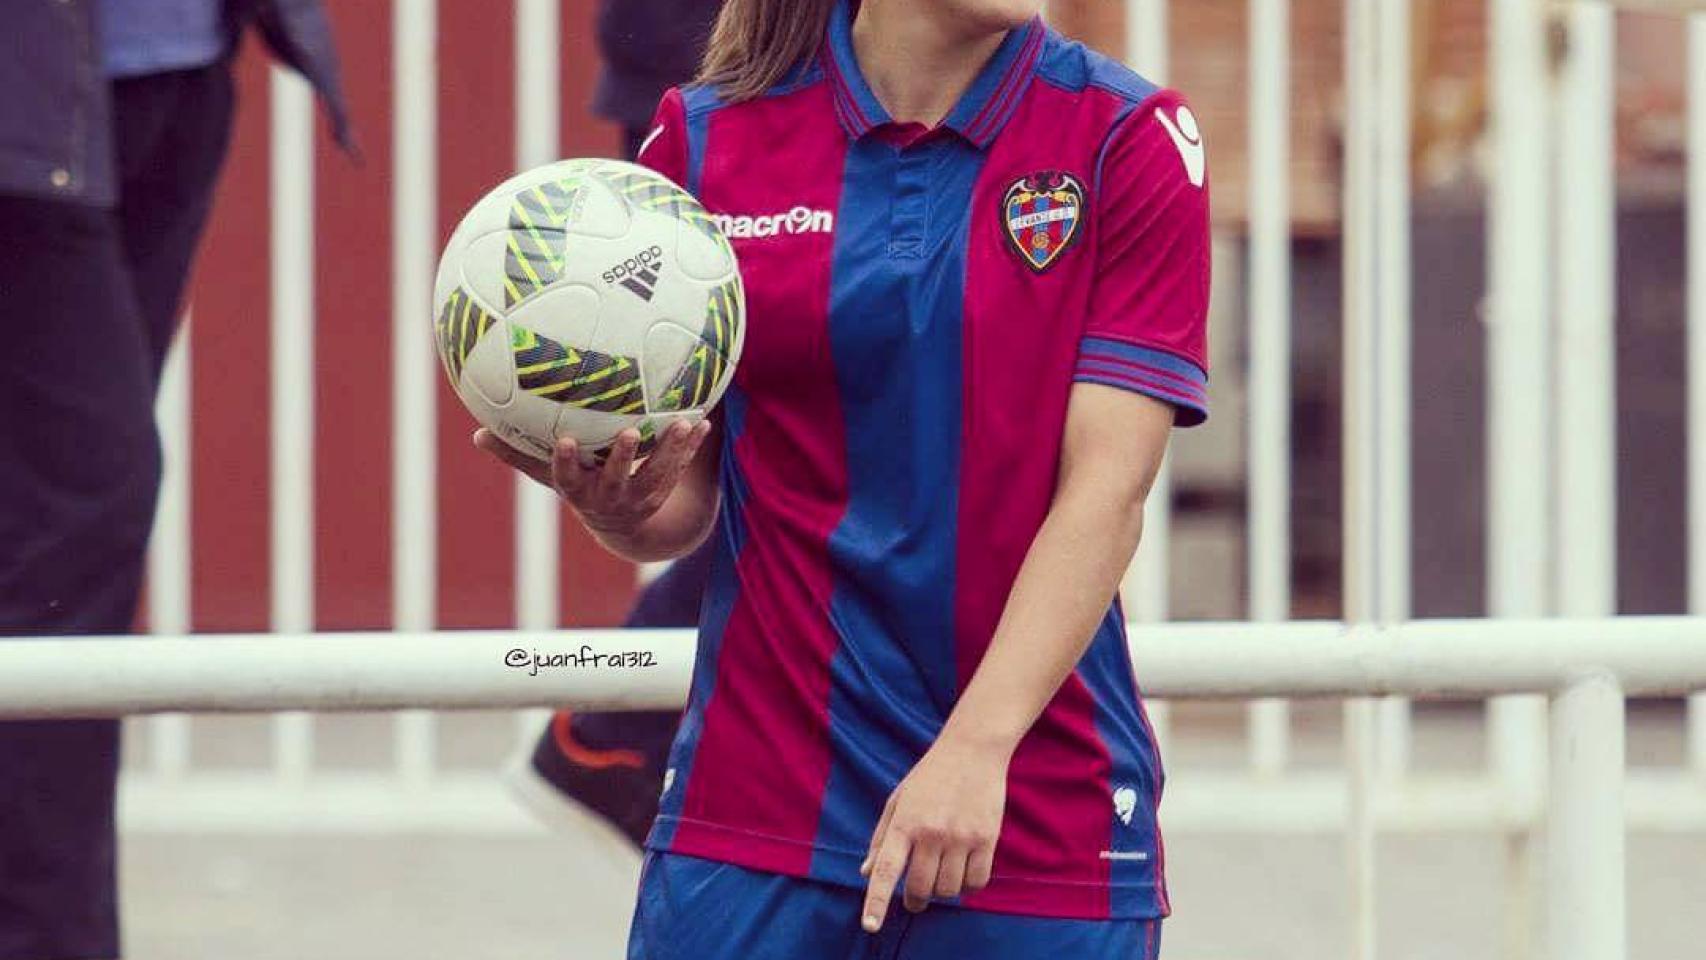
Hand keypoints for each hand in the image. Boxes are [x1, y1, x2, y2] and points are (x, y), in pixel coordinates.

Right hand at [473, 419, 710, 535]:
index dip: (566, 462)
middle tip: (628, 433)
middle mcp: (609, 497)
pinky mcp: (663, 492)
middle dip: (622, 458)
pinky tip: (703, 422)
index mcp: (579, 491)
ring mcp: (639, 498)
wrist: (624, 530)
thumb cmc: (578, 489)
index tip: (565, 441)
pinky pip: (679, 468)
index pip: (567, 478)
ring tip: (682, 424)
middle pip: (617, 479)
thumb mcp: (547, 477)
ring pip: (656, 475)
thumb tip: (476, 434)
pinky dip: (692, 448)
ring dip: (670, 451)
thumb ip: (518, 455)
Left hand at [858, 735, 1009, 932]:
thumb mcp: (897, 800)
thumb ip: (881, 838)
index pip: (886, 870)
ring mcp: (961, 836)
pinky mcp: (987, 838)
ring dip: (942, 891)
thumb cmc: (929, 776)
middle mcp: (931, 832)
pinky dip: (968, 886)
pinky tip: (962, 873)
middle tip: (915, 898)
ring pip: (948, 889)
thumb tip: (866, 873)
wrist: (972, 750)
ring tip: (940, 875)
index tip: (870, 925)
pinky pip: (976, 882)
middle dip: (915, 900)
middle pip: (920, 888)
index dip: (876, 901)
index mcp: (904, 822)